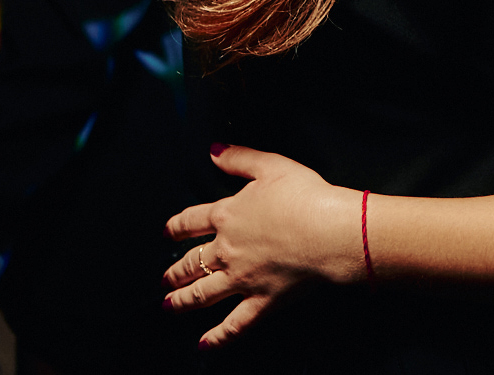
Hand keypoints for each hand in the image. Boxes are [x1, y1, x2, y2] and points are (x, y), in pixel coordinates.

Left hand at [162, 145, 360, 348]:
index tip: (168, 233)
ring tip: (168, 305)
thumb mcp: (270, 166)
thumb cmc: (304, 197)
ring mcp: (242, 279)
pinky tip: (204, 344)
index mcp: (227, 216)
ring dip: (181, 301)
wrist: (328, 232)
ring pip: (203, 294)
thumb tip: (213, 151)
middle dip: (175, 270)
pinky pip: (234, 323)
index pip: (191, 222)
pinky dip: (218, 336)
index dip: (176, 227)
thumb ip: (238, 158)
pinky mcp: (262, 301)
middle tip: (165, 278)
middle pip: (192, 262)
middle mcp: (228, 250)